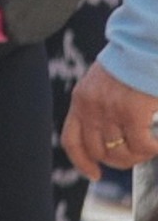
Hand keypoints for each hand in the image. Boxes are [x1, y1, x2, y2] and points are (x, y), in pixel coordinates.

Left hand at [63, 61, 157, 180]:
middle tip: (137, 156)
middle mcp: (90, 107)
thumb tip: (111, 140)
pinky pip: (142, 145)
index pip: (71, 140)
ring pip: (121, 152)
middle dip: (118, 161)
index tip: (95, 175)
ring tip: (151, 148)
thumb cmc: (129, 64)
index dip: (81, 162)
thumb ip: (99, 107)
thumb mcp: (102, 84)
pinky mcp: (132, 112)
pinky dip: (153, 150)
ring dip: (139, 156)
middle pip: (98, 151)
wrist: (143, 45)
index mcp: (80, 100)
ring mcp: (110, 110)